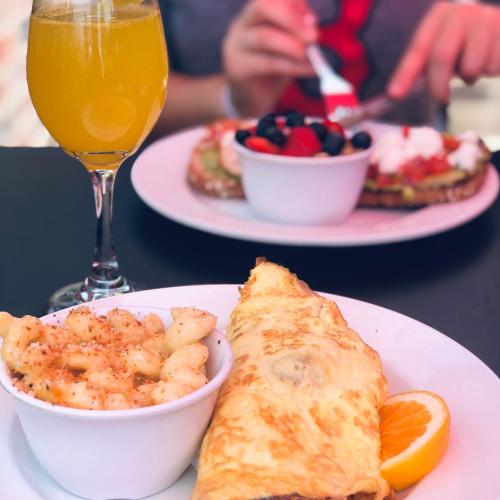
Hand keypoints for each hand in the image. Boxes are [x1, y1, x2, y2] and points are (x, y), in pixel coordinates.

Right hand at [222, 0, 317, 116]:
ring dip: (293, 45)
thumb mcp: (287, 47)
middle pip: (264, 7)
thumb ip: (298, 33)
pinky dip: (292, 66)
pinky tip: (309, 70)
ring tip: (312, 57)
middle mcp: (241, 25)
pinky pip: (268, 64)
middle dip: (292, 19)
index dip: (295, 4)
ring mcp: (235, 46)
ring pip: (265, 37)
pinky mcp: (237, 69)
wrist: (250, 101)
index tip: (314, 21)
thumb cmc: (271, 71)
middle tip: (314, 36)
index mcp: (254, 14)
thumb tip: (312, 24)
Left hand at [388, 2, 499, 101]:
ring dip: (469, 77)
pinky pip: (494, 67)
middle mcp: (463, 11)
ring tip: (472, 69)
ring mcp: (489, 19)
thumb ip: (417, 69)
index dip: (405, 74)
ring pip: (471, 66)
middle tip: (441, 98)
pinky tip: (490, 61)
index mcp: (439, 15)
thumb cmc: (464, 45)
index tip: (394, 95)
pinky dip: (490, 72)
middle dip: (438, 84)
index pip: (418, 49)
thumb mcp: (439, 51)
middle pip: (442, 55)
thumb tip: (394, 94)